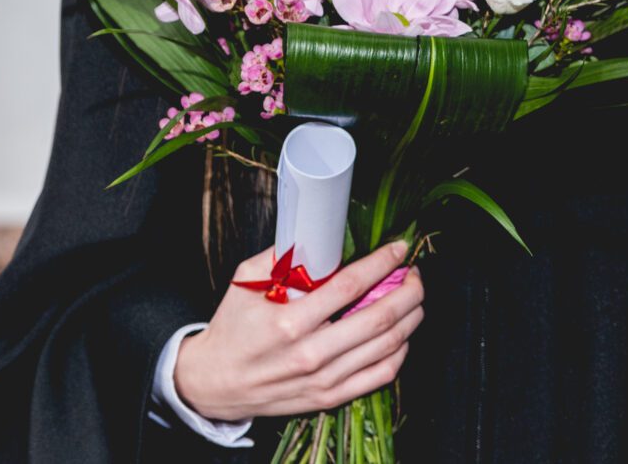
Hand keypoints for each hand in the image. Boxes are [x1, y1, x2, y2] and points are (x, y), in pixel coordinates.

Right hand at [172, 240, 423, 421]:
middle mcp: (309, 353)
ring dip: (411, 315)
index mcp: (288, 322)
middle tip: (414, 273)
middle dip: (409, 289)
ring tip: (413, 296)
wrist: (213, 382)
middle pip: (380, 316)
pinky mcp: (328, 397)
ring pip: (388, 344)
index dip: (383, 262)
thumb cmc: (233, 329)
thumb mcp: (246, 284)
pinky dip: (401, 350)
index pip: (351, 285)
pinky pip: (381, 374)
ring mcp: (322, 379)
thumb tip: (318, 231)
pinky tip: (402, 333)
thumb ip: (281, 256)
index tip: (399, 249)